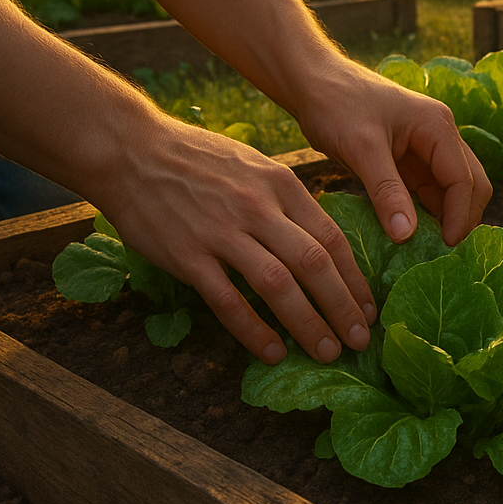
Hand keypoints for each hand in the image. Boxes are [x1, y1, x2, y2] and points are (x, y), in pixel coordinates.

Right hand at [96, 118, 378, 366]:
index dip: (356, 278)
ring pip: (278, 285)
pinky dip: (254, 330)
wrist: (131, 151)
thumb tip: (322, 243)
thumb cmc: (198, 160)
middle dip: (344, 306)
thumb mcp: (256, 167)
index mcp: (282, 186)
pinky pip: (228, 301)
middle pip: (314, 264)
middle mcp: (258, 208)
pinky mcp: (187, 256)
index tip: (370, 307)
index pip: (332, 238)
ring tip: (328, 351)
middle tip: (361, 340)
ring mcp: (222, 232)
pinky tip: (273, 352)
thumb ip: (288, 202)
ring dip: (308, 323)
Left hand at [293, 59, 492, 247]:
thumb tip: (407, 236)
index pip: (464, 179)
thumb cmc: (336, 104)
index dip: (460, 215)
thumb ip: (387, 191)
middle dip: (462, 217)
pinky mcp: (408, 160)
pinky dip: (424, 213)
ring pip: (450, 190)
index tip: (446, 247)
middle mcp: (441, 136)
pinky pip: (427, 191)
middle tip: (444, 252)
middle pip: (470, 184)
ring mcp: (426, 148)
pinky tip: (411, 233)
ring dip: (444, 217)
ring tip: (428, 249)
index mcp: (438, 127)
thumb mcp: (362, 148)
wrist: (311, 82)